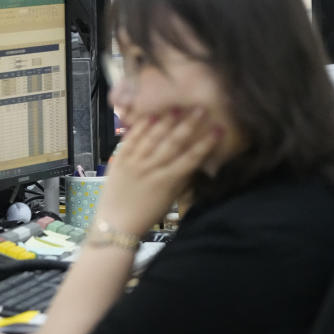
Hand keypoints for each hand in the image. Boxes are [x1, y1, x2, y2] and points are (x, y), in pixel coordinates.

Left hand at [98, 108, 219, 235]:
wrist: (115, 225)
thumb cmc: (148, 214)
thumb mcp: (170, 198)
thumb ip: (182, 178)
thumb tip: (197, 159)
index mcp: (167, 181)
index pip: (191, 158)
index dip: (206, 143)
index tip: (218, 129)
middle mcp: (151, 170)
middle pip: (173, 143)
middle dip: (189, 125)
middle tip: (201, 109)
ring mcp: (133, 164)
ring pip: (152, 138)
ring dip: (166, 122)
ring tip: (177, 108)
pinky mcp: (119, 161)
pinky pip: (130, 140)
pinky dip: (140, 127)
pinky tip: (150, 115)